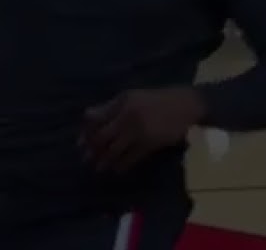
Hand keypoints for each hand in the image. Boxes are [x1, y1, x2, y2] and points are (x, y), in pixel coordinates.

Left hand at [80, 87, 205, 174]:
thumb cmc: (155, 100)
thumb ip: (110, 107)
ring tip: (98, 168)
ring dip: (104, 160)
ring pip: (115, 149)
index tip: (80, 143)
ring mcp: (138, 130)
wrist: (185, 105)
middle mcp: (127, 115)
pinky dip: (122, 164)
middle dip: (92, 149)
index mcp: (120, 102)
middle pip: (102, 136)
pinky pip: (132, 157)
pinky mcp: (151, 143)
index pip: (95, 118)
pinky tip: (117, 169)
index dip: (86, 132)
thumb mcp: (130, 97)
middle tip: (86, 159)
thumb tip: (88, 118)